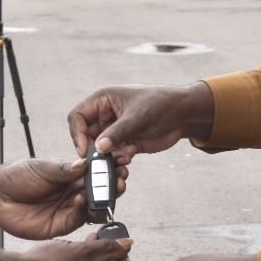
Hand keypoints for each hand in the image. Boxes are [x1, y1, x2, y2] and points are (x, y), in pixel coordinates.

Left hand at [0, 158, 127, 238]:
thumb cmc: (18, 177)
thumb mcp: (43, 168)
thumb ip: (65, 169)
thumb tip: (86, 164)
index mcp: (73, 176)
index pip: (97, 173)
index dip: (110, 169)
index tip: (122, 162)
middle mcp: (74, 193)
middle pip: (101, 192)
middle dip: (113, 186)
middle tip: (120, 180)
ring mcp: (69, 209)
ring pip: (94, 208)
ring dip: (103, 201)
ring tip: (108, 191)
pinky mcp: (62, 225)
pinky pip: (78, 219)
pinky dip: (83, 210)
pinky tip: (80, 200)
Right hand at [67, 82, 215, 161]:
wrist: (183, 114)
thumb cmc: (160, 103)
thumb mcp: (137, 116)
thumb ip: (117, 132)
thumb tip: (99, 148)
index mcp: (102, 100)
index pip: (78, 117)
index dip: (77, 134)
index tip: (85, 150)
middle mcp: (105, 115)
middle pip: (86, 136)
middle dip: (94, 149)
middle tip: (104, 159)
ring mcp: (114, 130)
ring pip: (99, 149)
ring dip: (108, 156)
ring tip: (125, 156)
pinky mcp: (124, 142)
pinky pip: (112, 155)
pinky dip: (118, 159)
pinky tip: (131, 154)